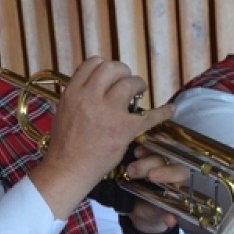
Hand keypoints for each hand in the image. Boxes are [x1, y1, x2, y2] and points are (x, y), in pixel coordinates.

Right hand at [30, 56, 169, 217]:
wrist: (67, 170)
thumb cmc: (64, 146)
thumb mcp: (63, 111)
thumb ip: (78, 95)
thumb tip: (93, 85)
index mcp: (73, 92)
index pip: (93, 63)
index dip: (105, 67)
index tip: (110, 76)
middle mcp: (90, 97)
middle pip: (113, 68)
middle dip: (123, 72)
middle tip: (126, 82)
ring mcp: (108, 112)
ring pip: (130, 83)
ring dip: (138, 85)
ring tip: (139, 92)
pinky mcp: (124, 129)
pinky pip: (150, 115)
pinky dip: (163, 112)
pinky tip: (169, 109)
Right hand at [119, 147, 185, 233]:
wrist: (138, 205)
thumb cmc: (152, 209)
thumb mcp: (157, 214)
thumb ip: (164, 215)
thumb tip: (170, 220)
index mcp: (177, 181)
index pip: (179, 172)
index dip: (167, 172)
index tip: (151, 176)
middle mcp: (171, 165)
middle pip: (167, 157)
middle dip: (149, 163)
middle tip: (132, 171)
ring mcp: (159, 154)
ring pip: (158, 146)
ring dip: (146, 149)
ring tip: (133, 156)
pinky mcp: (146, 149)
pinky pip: (148, 141)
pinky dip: (142, 142)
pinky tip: (133, 147)